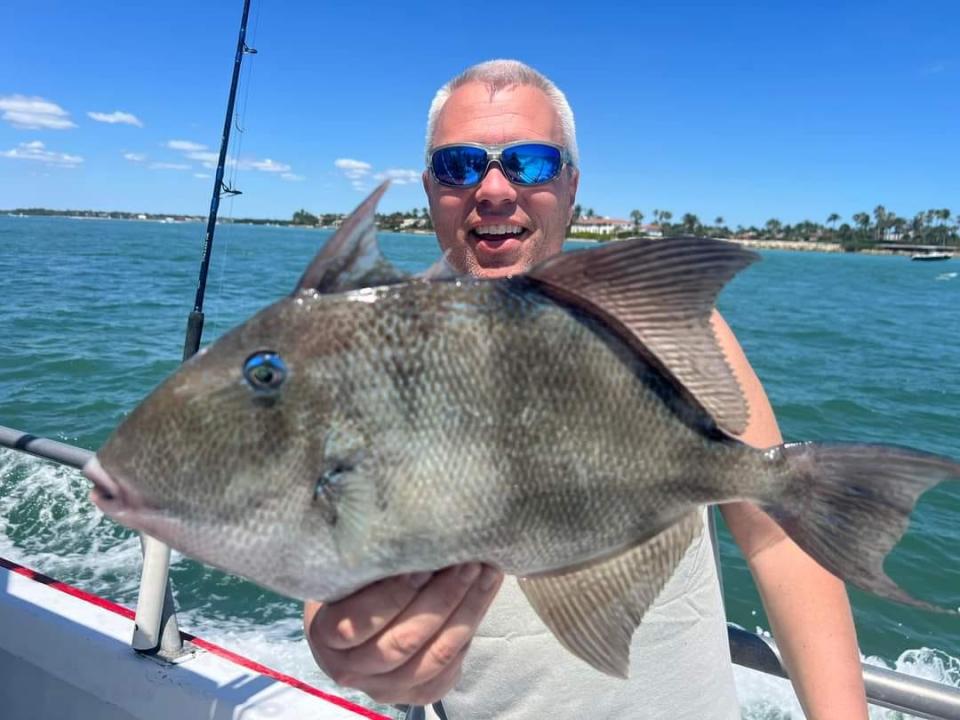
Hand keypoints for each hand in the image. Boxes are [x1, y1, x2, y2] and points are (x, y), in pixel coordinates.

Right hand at [304, 564, 502, 705]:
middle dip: (442, 598)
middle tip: (467, 561)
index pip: (357, 623)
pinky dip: (470, 631)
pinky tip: (483, 596)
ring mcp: (385, 687)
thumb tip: (413, 529)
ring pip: (434, 656)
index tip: (423, 562)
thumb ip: (371, 561)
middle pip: (403, 641)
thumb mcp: (349, 571)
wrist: (349, 625)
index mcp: (327, 635)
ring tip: (485, 573)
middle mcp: (352, 669)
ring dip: (466, 611)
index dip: (394, 594)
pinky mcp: (416, 693)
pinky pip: (449, 670)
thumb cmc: (352, 587)